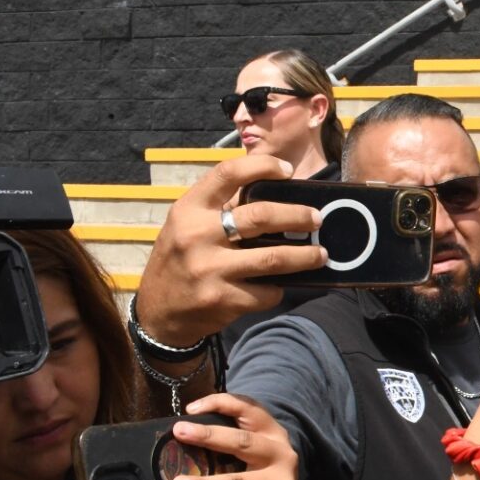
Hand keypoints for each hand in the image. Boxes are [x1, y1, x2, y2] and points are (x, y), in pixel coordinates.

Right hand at [136, 155, 326, 345]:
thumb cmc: (180, 260)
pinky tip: (281, 286)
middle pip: (261, 216)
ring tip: (321, 254)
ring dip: (305, 256)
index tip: (287, 169)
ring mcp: (210, 269)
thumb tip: (273, 192)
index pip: (227, 174)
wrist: (158, 313)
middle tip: (316, 219)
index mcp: (189, 210)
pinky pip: (267, 292)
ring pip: (274, 258)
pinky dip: (279, 289)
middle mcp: (197, 236)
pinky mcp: (223, 299)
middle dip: (299, 216)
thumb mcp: (186, 226)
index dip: (262, 166)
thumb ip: (219, 209)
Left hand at [171, 394, 309, 479]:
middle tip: (179, 432)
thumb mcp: (252, 458)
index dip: (222, 403)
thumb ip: (229, 446)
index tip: (191, 409)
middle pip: (244, 442)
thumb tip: (183, 437)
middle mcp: (282, 455)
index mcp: (274, 435)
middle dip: (209, 436)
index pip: (251, 410)